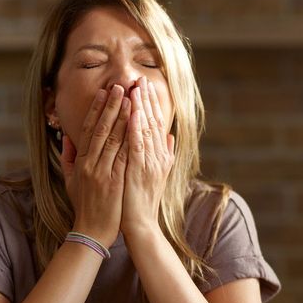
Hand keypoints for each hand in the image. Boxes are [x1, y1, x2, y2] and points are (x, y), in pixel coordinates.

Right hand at [60, 85, 130, 246]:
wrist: (92, 231)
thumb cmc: (83, 206)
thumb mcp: (70, 181)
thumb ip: (69, 157)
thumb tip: (67, 136)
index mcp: (80, 162)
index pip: (88, 129)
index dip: (97, 109)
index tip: (105, 92)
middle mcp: (90, 165)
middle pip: (101, 129)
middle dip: (112, 106)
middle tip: (121, 86)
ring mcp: (102, 173)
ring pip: (114, 140)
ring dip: (123, 117)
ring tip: (132, 99)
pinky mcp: (115, 183)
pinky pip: (124, 157)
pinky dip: (131, 140)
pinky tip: (139, 126)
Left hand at [121, 76, 174, 239]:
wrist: (140, 224)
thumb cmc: (142, 201)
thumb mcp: (157, 175)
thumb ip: (164, 155)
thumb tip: (170, 137)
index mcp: (160, 156)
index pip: (157, 124)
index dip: (152, 104)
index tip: (145, 86)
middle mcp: (158, 157)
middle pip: (153, 122)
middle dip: (147, 99)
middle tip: (141, 78)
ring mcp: (150, 163)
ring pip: (146, 129)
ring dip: (141, 107)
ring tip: (136, 87)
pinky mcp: (139, 169)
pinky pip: (138, 143)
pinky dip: (135, 126)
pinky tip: (132, 111)